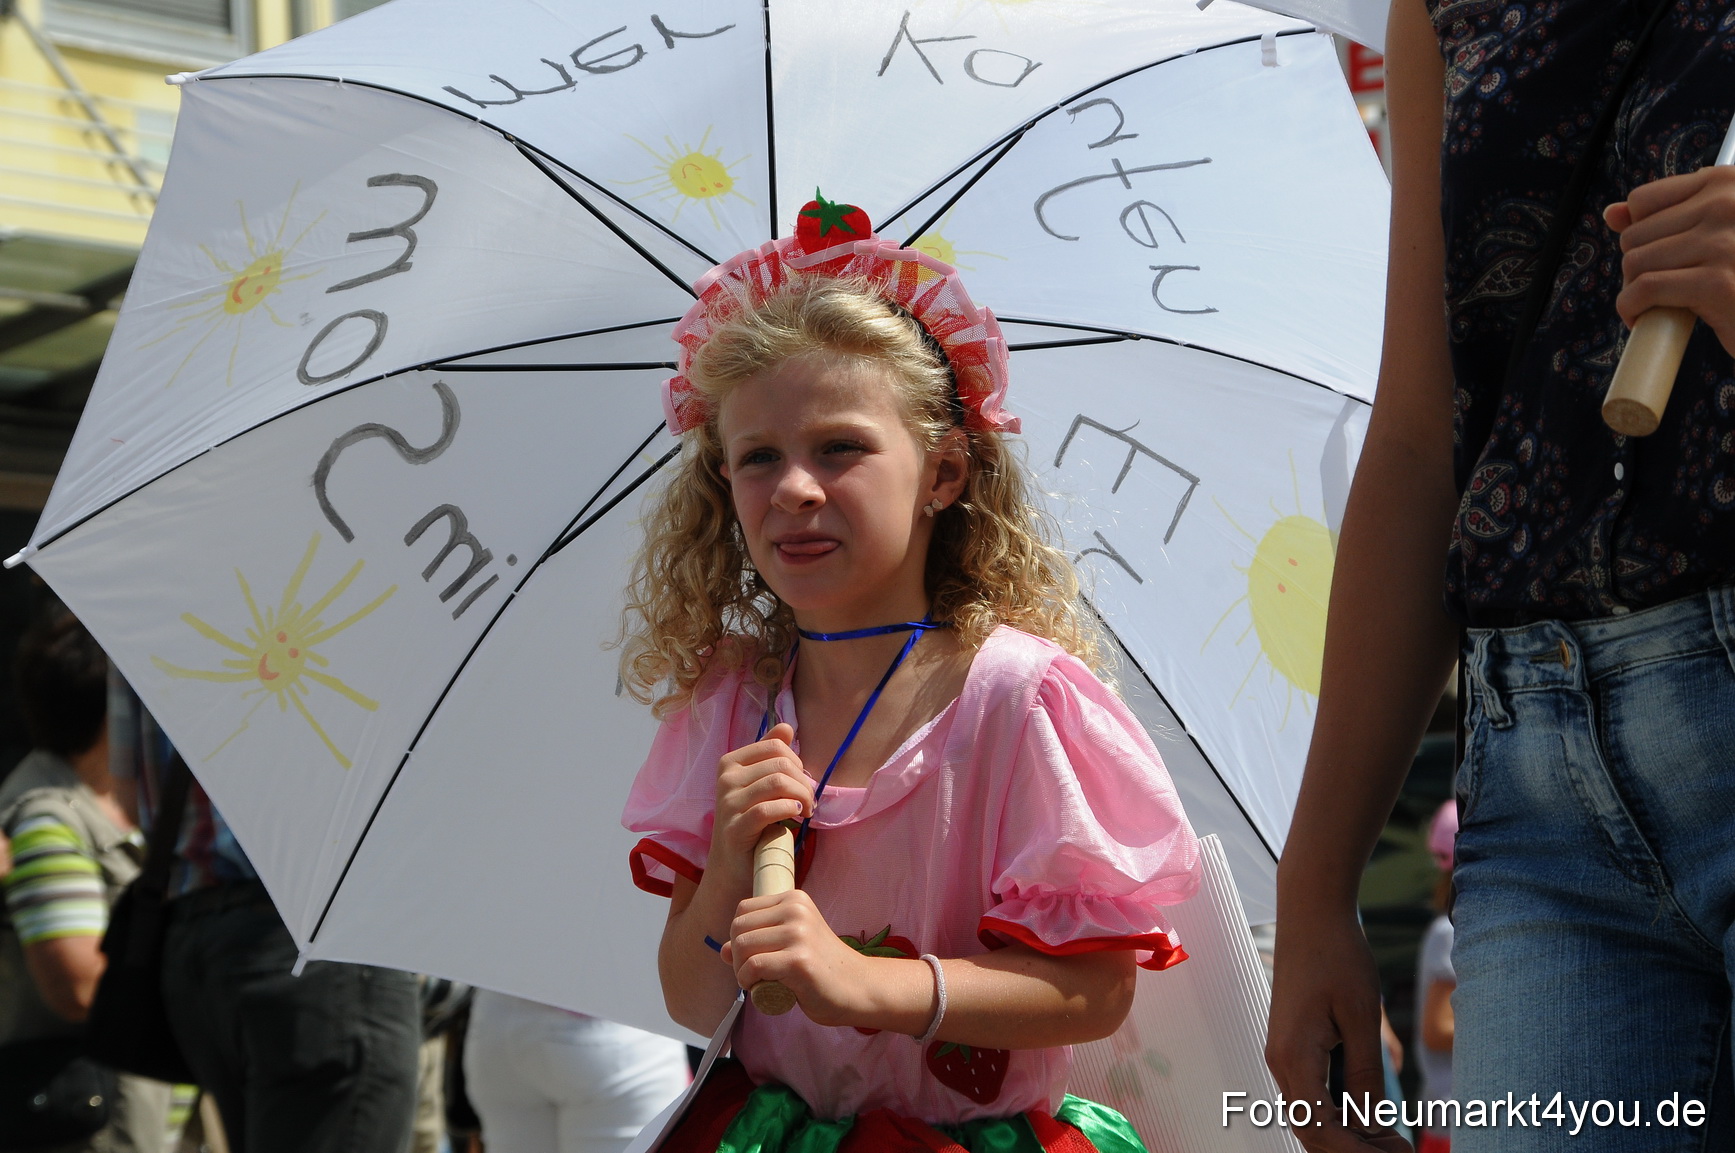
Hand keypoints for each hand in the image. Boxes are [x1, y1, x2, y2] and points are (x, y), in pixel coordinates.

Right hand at [709, 723, 813, 883]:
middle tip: (810, 802)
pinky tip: (796, 816)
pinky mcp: (735, 828)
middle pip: (780, 764)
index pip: (775, 746)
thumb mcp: (761, 785)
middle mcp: (726, 779)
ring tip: (807, 811)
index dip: (798, 762)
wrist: (734, 867)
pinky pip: (769, 809)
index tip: (802, 783)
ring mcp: (727, 803)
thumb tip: (787, 727)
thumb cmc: (752, 823)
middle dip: (804, 782)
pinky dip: (789, 809)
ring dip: (802, 796)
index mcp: (730, 763)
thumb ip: (771, 756)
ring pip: (778, 783)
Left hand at [720, 888, 881, 1026]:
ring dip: (740, 971)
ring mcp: (799, 933)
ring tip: (756, 981)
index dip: (739, 936)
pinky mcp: (799, 960)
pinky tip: (759, 988)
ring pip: (743, 947)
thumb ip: (760, 942)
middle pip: (738, 928)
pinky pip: (753, 967)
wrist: (858, 988)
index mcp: (795, 899)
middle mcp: (796, 910)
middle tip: (751, 973)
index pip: (743, 910)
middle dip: (737, 955)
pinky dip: (747, 981)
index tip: (751, 956)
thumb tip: (723, 949)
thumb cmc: (823, 968)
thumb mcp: (791, 945)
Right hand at [1267, 913, 1411, 1152]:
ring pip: (1311, 1115)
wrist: (1310, 914)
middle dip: (1352, 1151)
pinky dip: (1341, 1114)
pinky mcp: (1295, 1046)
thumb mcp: (1359, 1017)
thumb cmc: (1337, 956)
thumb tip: (1373, 1126)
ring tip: (1393, 1142)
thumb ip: (1364, 1075)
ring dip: (1348, 1136)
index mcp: (1293, 1057)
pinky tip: (1371, 1118)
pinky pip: (1314, 1094)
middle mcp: (1281, 1062)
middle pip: (1310, 1130)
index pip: (1319, 1127)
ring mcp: (1285, 1055)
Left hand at [1605, 166, 1734, 354]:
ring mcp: (1724, 243)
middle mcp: (1727, 204)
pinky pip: (1646, 289)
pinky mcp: (1718, 283)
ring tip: (1659, 302)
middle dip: (1638, 267)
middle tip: (1663, 287)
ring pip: (1635, 263)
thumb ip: (1664, 216)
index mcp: (1725, 182)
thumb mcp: (1711, 231)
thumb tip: (1611, 213)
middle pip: (1634, 235)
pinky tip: (1644, 318)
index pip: (1642, 200)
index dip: (1641, 233)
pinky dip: (1632, 308)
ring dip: (1634, 291)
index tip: (1659, 255)